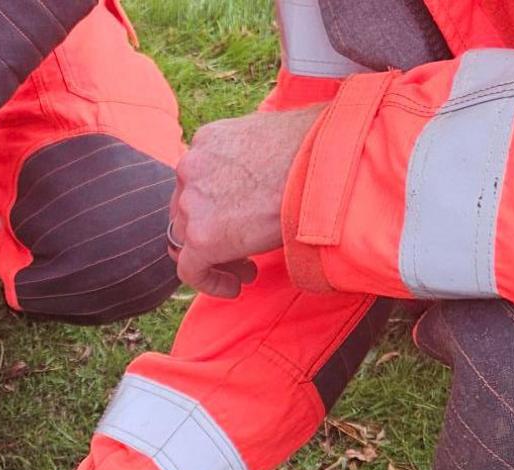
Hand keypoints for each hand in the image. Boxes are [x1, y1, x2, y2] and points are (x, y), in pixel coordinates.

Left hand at [169, 105, 321, 296]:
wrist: (326, 168)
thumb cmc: (317, 150)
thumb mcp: (272, 139)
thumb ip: (252, 159)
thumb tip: (262, 179)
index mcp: (207, 140)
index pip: (197, 181)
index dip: (214, 207)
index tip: (239, 222)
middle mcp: (192, 167)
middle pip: (187, 211)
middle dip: (213, 233)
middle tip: (244, 250)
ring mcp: (192, 202)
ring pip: (188, 241)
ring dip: (216, 257)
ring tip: (248, 269)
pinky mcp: (201, 236)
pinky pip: (191, 271)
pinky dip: (210, 283)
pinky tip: (236, 288)